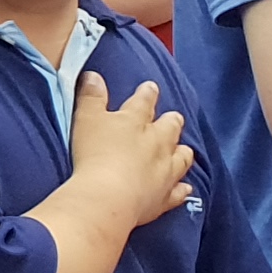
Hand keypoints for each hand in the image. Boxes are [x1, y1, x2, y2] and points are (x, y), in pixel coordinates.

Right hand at [64, 74, 196, 226]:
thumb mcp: (86, 118)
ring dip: (182, 153)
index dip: (147, 93)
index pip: (144, 101)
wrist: (108, 196)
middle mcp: (157, 144)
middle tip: (174, 117)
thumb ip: (91, 96)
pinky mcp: (164, 197)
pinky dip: (182, 189)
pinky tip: (185, 188)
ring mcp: (164, 171)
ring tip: (184, 150)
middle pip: (170, 128)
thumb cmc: (95, 153)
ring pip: (181, 158)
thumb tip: (94, 75)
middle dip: (171, 121)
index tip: (150, 87)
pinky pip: (178, 192)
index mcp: (136, 121)